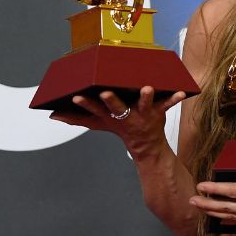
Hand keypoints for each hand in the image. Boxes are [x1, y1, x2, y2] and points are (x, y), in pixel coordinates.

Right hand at [49, 86, 185, 160]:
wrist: (146, 147)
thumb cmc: (121, 128)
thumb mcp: (98, 124)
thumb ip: (76, 119)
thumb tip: (53, 116)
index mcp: (110, 116)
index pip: (94, 110)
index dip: (85, 104)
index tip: (76, 96)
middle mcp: (125, 116)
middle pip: (117, 108)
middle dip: (111, 101)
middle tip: (106, 93)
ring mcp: (142, 115)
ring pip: (144, 105)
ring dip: (146, 97)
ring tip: (147, 88)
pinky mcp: (158, 113)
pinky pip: (167, 104)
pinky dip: (174, 99)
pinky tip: (181, 92)